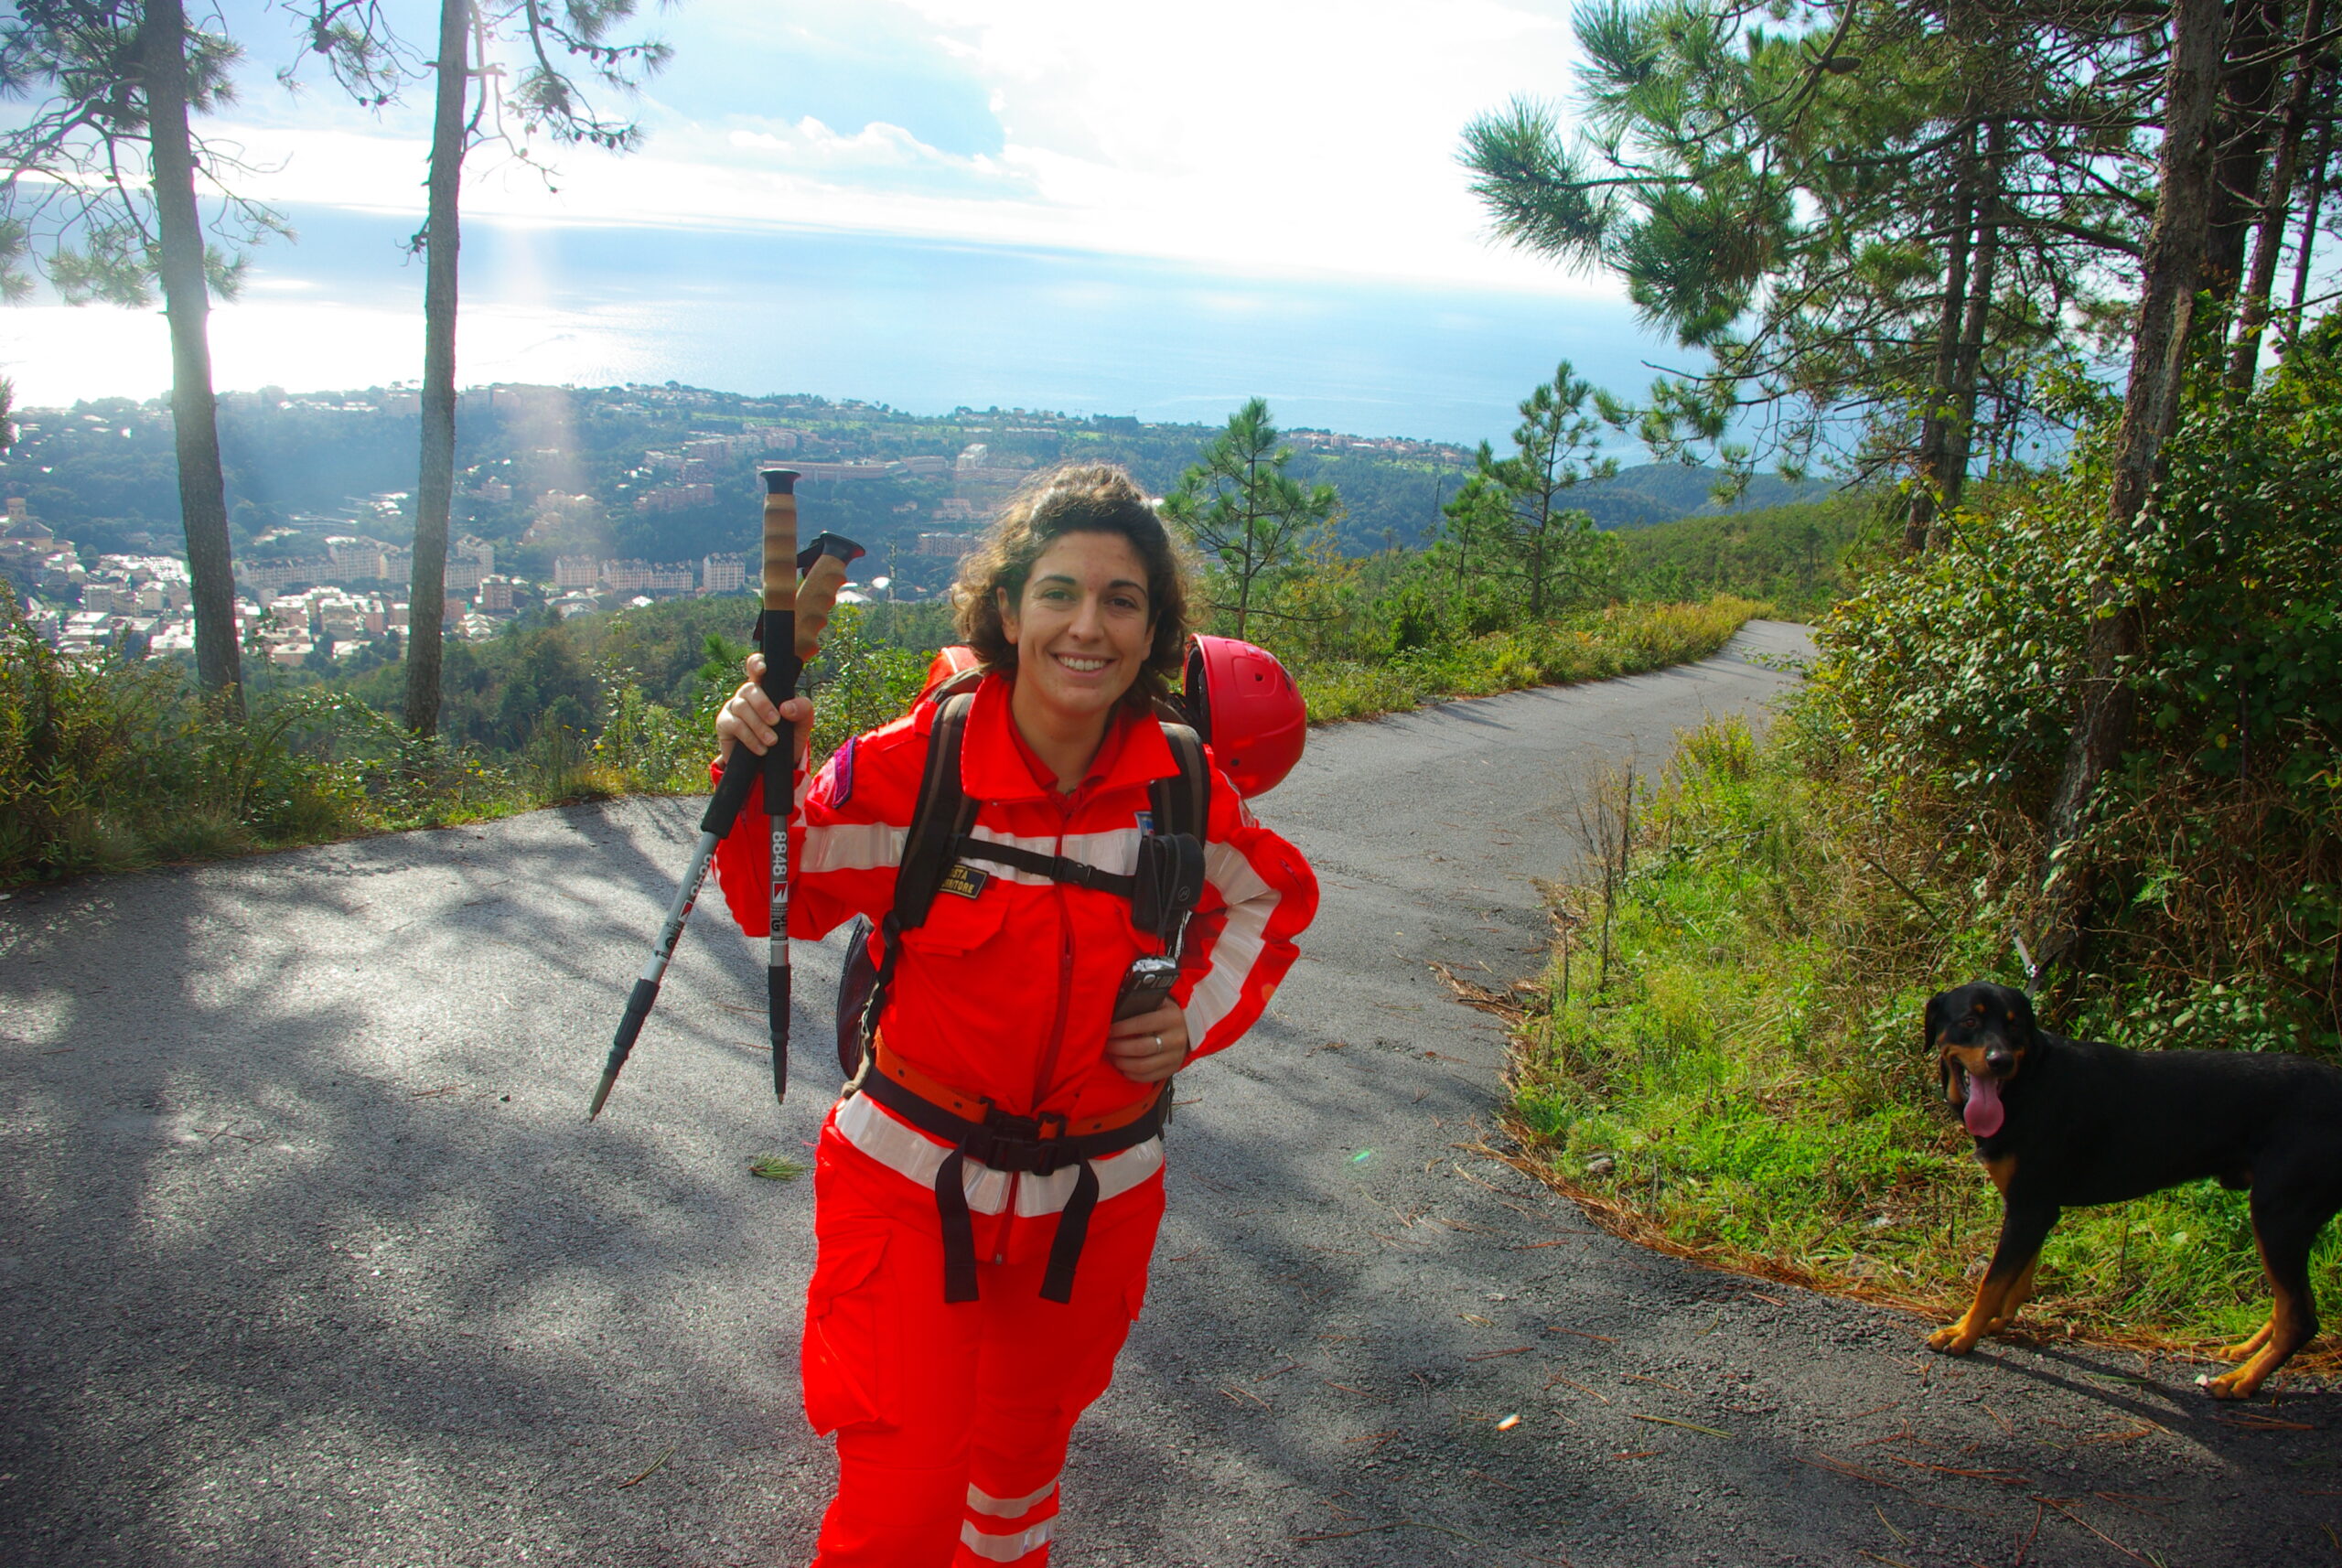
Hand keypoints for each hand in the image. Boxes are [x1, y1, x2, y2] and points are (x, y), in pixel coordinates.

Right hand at [715, 651, 813, 765]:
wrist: (772, 764)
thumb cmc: (787, 737)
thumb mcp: (802, 723)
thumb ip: (803, 710)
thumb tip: (786, 707)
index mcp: (765, 687)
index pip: (756, 667)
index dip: (756, 663)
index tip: (763, 669)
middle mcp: (747, 694)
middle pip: (749, 688)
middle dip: (763, 704)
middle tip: (776, 721)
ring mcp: (733, 707)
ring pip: (741, 706)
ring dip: (758, 725)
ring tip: (772, 741)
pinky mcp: (724, 723)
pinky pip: (734, 725)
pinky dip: (750, 737)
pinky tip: (761, 749)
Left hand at [1104, 1002, 1186, 1084]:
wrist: (1188, 1029)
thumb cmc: (1164, 1013)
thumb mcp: (1158, 1002)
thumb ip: (1140, 1004)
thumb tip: (1115, 1010)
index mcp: (1172, 1017)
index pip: (1142, 1023)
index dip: (1122, 1028)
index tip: (1108, 1030)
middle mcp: (1176, 1038)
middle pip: (1141, 1048)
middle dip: (1118, 1047)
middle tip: (1106, 1044)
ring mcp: (1175, 1056)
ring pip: (1143, 1066)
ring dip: (1122, 1062)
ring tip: (1111, 1056)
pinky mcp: (1172, 1069)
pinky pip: (1148, 1077)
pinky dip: (1131, 1074)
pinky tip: (1122, 1066)